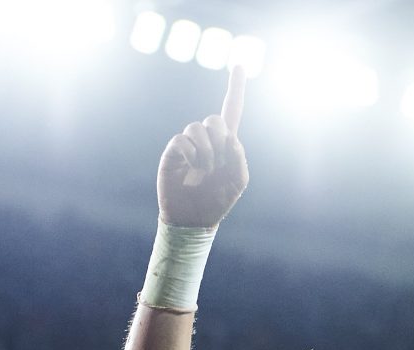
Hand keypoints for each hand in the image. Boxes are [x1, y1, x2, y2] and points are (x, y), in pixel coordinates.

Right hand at [158, 65, 248, 227]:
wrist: (193, 219)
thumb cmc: (217, 201)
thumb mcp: (238, 182)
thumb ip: (240, 158)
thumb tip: (230, 137)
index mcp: (226, 144)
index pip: (232, 110)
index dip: (236, 89)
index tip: (240, 65)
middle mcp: (206, 140)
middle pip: (214, 119)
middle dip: (220, 139)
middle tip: (218, 163)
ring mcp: (188, 145)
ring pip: (197, 128)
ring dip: (206, 152)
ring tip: (204, 171)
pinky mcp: (173, 152)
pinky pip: (182, 140)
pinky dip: (191, 155)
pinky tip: (191, 169)